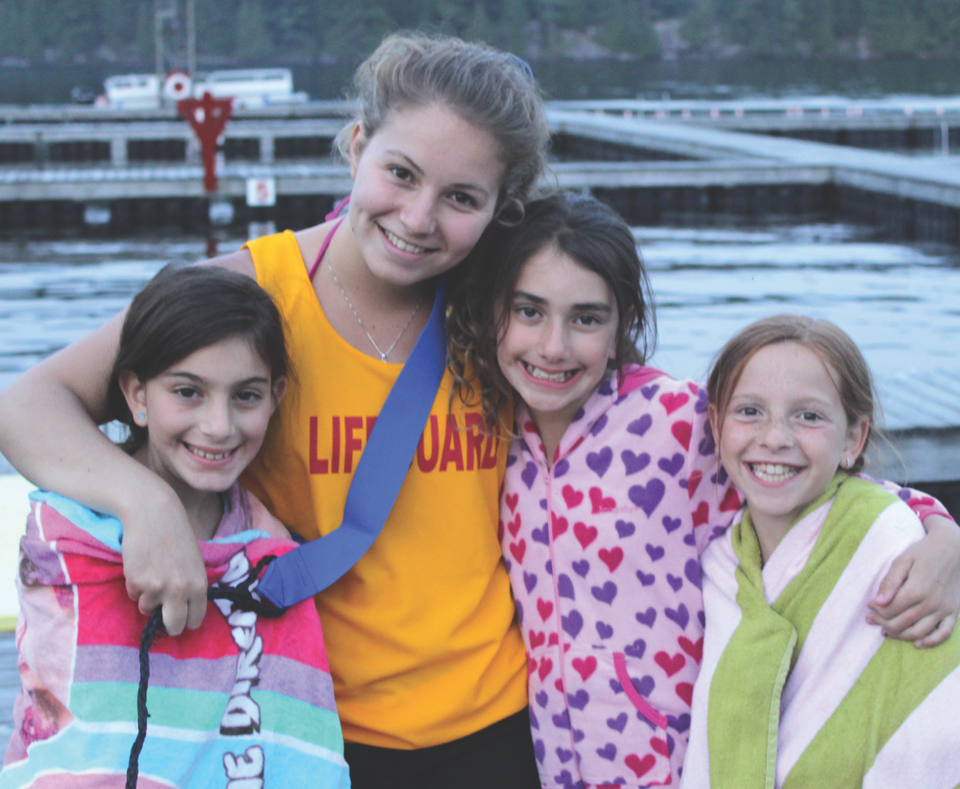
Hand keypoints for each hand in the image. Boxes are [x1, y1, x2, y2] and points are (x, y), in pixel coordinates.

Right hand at [120, 484, 207, 635]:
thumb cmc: (176, 535)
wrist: (153, 513)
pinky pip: (134, 595)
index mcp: (199, 585)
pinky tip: (140, 565)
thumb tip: (184, 610)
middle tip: (162, 614)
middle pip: (174, 626)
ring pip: (147, 610)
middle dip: (168, 624)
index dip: (187, 621)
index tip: (181, 619)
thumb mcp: (194, 562)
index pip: (196, 619)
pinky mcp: (136, 583)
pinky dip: (135, 586)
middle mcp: (181, 591)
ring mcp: (157, 588)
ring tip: (151, 573)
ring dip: (147, 598)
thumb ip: (191, 586)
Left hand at [868, 515, 959, 647]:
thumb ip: (890, 581)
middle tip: (871, 619)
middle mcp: (931, 603)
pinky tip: (917, 644)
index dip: (876, 611)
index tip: (869, 606)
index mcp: (917, 589)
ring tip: (886, 630)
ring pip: (919, 632)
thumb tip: (877, 602)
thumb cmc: (924, 552)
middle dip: (883, 623)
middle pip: (902, 623)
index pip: (890, 610)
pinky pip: (944, 634)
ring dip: (900, 635)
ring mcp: (944, 609)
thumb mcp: (903, 560)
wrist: (954, 548)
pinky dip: (931, 642)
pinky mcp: (954, 612)